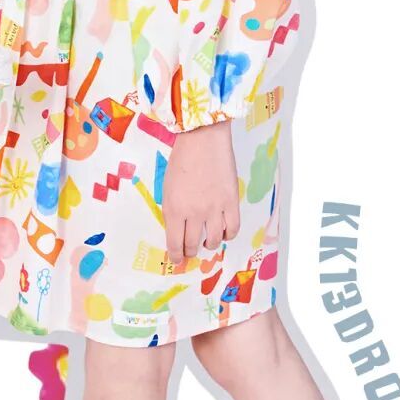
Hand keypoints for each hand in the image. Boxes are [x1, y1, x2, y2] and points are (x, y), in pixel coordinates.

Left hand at [162, 123, 239, 262]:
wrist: (203, 139)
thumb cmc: (181, 160)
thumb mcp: (168, 188)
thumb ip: (172, 211)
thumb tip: (177, 231)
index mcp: (174, 210)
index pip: (174, 244)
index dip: (176, 256)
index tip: (177, 259)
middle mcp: (194, 213)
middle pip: (192, 245)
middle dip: (190, 252)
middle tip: (190, 252)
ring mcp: (215, 209)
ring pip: (213, 241)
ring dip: (208, 244)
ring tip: (206, 241)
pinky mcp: (231, 202)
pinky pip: (232, 229)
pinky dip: (227, 235)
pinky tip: (222, 232)